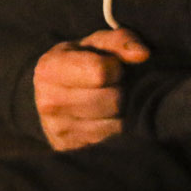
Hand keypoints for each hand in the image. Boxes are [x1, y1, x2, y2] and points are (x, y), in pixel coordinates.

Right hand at [32, 27, 150, 149]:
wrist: (52, 94)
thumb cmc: (80, 63)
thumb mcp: (95, 44)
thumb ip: (120, 41)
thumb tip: (142, 54)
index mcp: (49, 68)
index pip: (101, 72)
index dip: (115, 68)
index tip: (111, 67)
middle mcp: (48, 101)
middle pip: (111, 100)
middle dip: (119, 91)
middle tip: (112, 87)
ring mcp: (57, 129)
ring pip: (114, 125)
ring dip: (120, 113)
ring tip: (109, 103)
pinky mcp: (68, 149)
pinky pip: (109, 142)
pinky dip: (114, 131)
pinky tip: (105, 119)